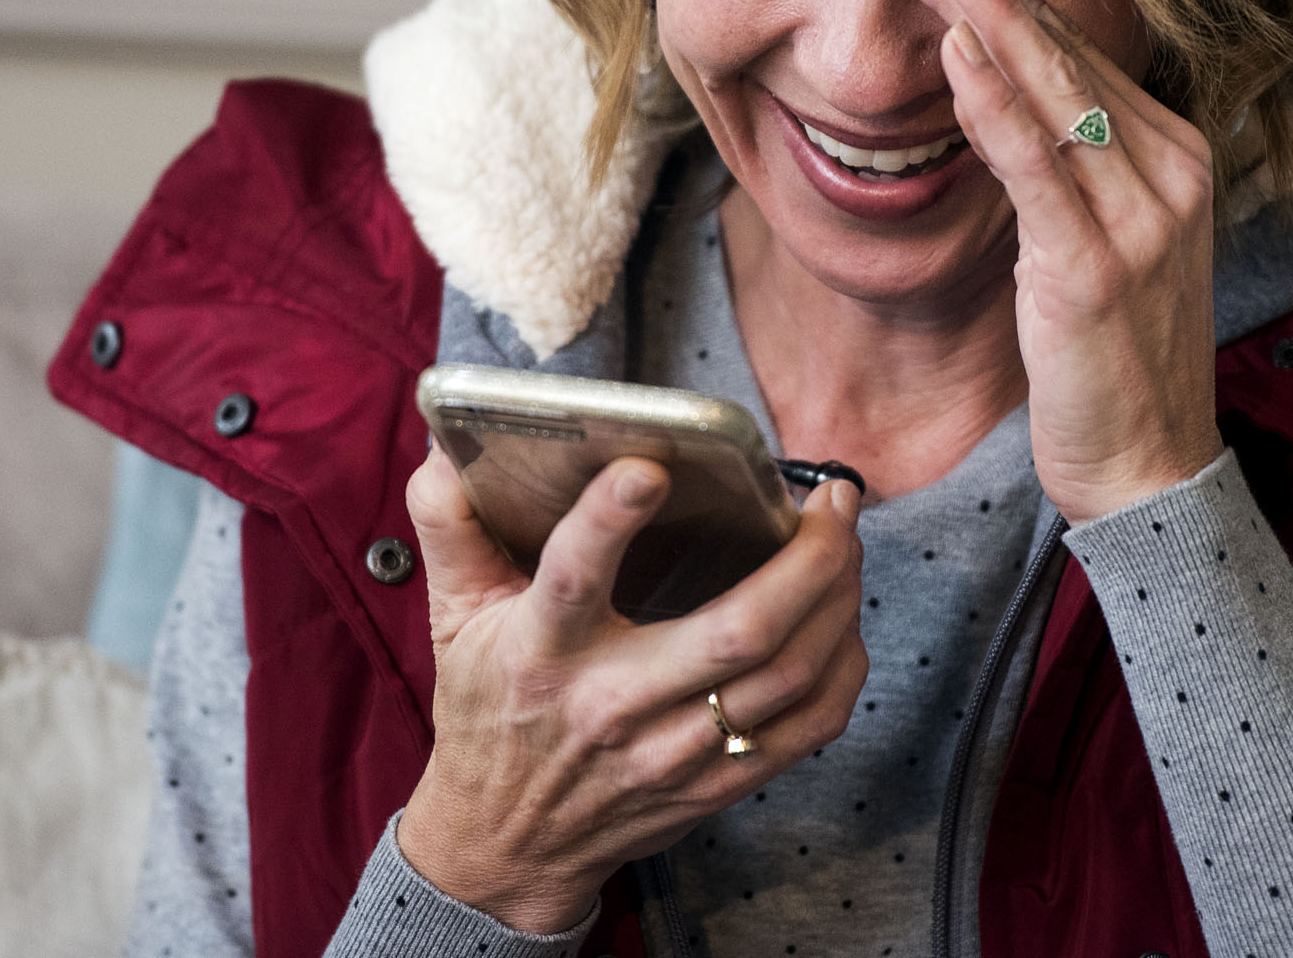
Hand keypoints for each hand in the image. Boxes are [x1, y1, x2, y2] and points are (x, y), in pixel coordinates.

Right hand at [396, 449, 866, 932]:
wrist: (504, 843)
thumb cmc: (486, 709)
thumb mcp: (452, 617)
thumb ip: (450, 526)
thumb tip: (446, 448)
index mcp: (541, 648)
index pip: (573, 576)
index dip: (609, 519)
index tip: (652, 466)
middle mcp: (611, 702)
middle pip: (734, 635)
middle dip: (805, 560)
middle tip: (834, 498)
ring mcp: (670, 753)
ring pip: (786, 679)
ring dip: (837, 602)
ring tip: (846, 543)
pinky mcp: (711, 786)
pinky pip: (806, 730)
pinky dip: (840, 670)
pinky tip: (842, 620)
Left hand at [880, 0, 1221, 523]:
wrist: (1149, 468)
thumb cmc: (1111, 357)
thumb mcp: (1100, 240)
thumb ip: (1067, 164)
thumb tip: (1001, 94)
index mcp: (1173, 157)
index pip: (1078, 53)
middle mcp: (1169, 173)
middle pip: (1061, 53)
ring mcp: (1140, 218)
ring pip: (1051, 89)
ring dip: (978, 13)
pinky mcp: (1096, 266)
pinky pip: (1038, 167)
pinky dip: (995, 104)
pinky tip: (955, 52)